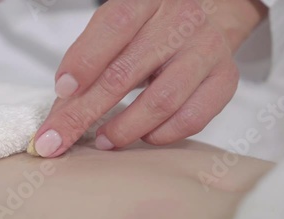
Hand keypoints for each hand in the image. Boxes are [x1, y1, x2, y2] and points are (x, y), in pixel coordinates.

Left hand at [32, 0, 266, 156]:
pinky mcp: (224, 78)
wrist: (209, 15)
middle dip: (85, 112)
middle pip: (126, 72)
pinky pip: (192, 118)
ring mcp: (205, 50)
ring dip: (125, 129)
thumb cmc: (151, 27)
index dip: (84, 61)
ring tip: (104, 140)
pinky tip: (145, 135)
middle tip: (59, 138)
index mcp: (145, 0)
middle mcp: (179, 21)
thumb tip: (60, 113)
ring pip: (161, 101)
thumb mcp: (116, 31)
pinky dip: (162, 134)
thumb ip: (88, 62)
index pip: (113, 26)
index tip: (62, 91)